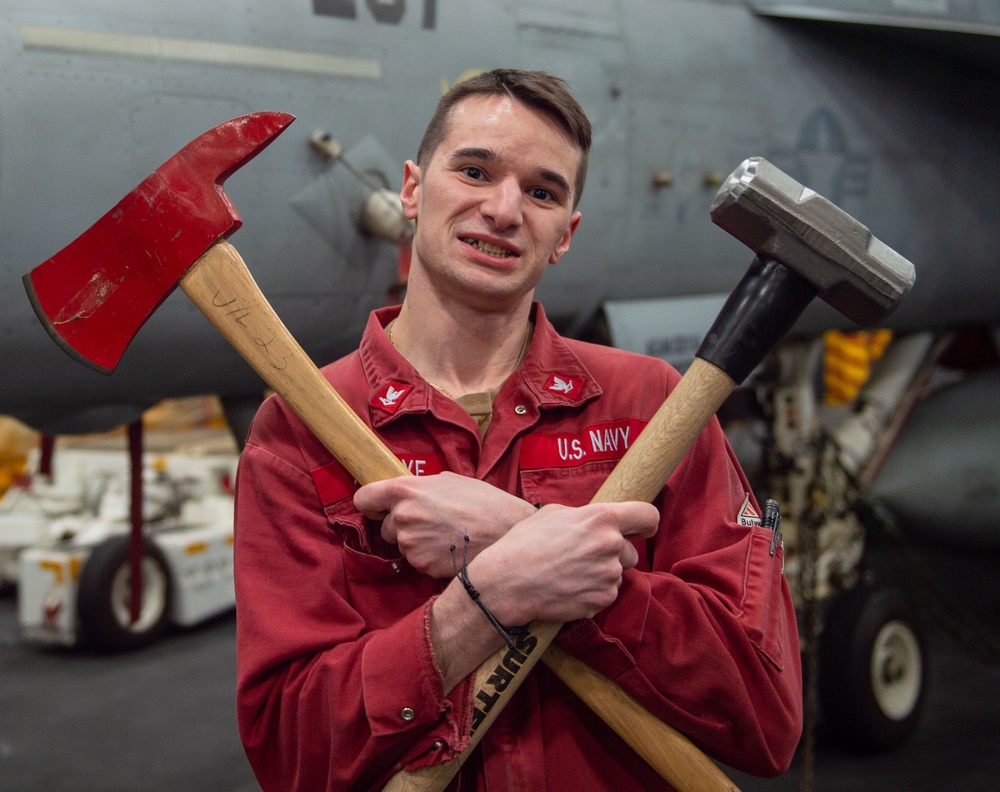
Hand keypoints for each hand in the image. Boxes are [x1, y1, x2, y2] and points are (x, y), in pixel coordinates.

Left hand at [353, 472, 537, 577]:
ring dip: (417, 543)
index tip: (379, 508)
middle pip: (386, 527)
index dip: (371, 504)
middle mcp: (403, 517)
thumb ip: (419, 487)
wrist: (506, 532)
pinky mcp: (422, 565)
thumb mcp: (448, 481)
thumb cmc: (482, 502)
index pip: (364, 498)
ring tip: (446, 536)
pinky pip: (417, 561)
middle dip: (402, 526)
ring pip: (402, 545)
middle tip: (430, 522)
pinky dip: (429, 558)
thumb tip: (406, 494)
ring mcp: (411, 544)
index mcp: (407, 490)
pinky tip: (449, 549)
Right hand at [469, 501, 658, 625]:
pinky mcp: (601, 600)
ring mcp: (608, 576)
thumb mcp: (554, 513)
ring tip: (570, 572)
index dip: (646, 522)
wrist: (507, 582)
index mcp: (601, 518)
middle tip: (583, 556)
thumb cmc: (525, 543)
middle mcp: (610, 546)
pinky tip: (569, 587)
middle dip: (613, 553)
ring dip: (601, 574)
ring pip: (616, 574)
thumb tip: (601, 521)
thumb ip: (586, 515)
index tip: (643, 528)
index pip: (648, 515)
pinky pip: (606, 594)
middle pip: (630, 551)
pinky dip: (593, 592)